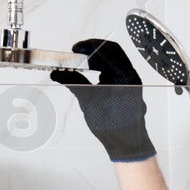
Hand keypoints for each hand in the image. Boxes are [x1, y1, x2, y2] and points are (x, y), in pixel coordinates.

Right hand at [50, 39, 155, 162]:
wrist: (127, 143)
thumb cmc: (112, 126)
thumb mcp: (89, 101)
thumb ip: (74, 83)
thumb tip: (58, 73)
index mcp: (124, 76)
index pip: (108, 50)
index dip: (90, 46)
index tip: (76, 49)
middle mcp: (131, 75)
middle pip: (113, 52)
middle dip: (94, 50)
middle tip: (78, 55)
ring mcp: (132, 81)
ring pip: (115, 60)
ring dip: (99, 59)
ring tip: (83, 65)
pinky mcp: (129, 86)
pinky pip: (117, 70)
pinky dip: (104, 68)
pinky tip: (93, 74)